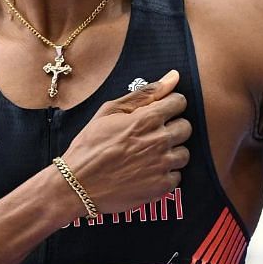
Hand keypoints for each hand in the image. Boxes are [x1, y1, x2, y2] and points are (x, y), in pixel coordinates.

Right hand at [60, 70, 191, 213]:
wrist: (76, 185)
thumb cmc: (90, 145)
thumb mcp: (111, 111)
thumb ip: (146, 93)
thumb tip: (174, 76)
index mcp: (148, 119)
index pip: (180, 102)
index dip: (169, 106)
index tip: (158, 113)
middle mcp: (160, 140)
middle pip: (186, 127)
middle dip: (171, 128)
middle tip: (150, 136)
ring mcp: (162, 165)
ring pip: (183, 153)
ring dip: (170, 152)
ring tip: (148, 156)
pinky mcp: (161, 187)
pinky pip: (176, 176)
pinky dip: (164, 174)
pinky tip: (146, 173)